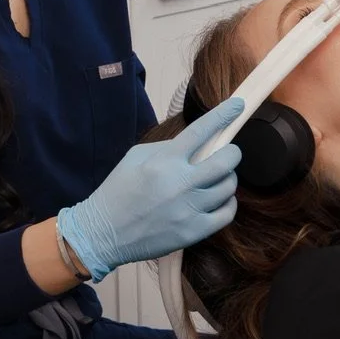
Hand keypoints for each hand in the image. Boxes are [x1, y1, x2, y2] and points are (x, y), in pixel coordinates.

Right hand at [57, 99, 243, 279]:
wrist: (102, 234)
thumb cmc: (118, 191)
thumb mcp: (135, 157)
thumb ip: (168, 147)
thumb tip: (199, 142)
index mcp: (164, 161)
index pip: (201, 130)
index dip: (223, 115)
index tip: (237, 105)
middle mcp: (180, 184)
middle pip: (226, 160)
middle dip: (232, 153)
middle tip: (228, 153)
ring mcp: (188, 210)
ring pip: (229, 187)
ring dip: (227, 179)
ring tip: (216, 180)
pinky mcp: (193, 232)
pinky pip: (227, 213)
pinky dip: (227, 204)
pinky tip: (217, 200)